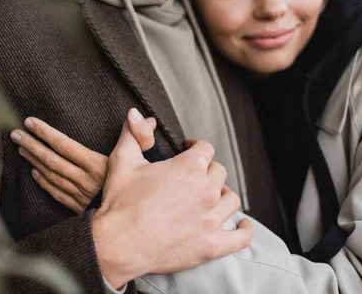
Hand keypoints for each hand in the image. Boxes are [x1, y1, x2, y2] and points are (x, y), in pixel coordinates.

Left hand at [10, 109, 156, 212]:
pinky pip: (57, 194)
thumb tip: (144, 116)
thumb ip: (141, 136)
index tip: (29, 122)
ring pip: (51, 176)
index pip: (65, 145)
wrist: (136, 225)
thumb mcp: (144, 159)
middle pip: (52, 160)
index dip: (45, 133)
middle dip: (32, 145)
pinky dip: (44, 183)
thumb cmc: (141, 188)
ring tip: (20, 148)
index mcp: (98, 165)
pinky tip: (34, 173)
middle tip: (15, 134)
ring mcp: (80, 195)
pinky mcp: (79, 209)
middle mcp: (85, 180)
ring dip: (33, 161)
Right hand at [92, 124, 252, 287]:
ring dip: (221, 195)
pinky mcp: (211, 245)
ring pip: (231, 199)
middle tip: (192, 176)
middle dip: (206, 170)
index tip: (188, 150)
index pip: (205, 148)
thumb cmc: (120, 202)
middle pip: (219, 172)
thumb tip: (139, 115)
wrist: (118, 244)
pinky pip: (240, 238)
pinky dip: (244, 231)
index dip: (196, 147)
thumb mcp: (123, 160)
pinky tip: (242, 226)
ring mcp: (211, 219)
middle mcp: (206, 191)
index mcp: (188, 167)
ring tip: (210, 197)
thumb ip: (134, 134)